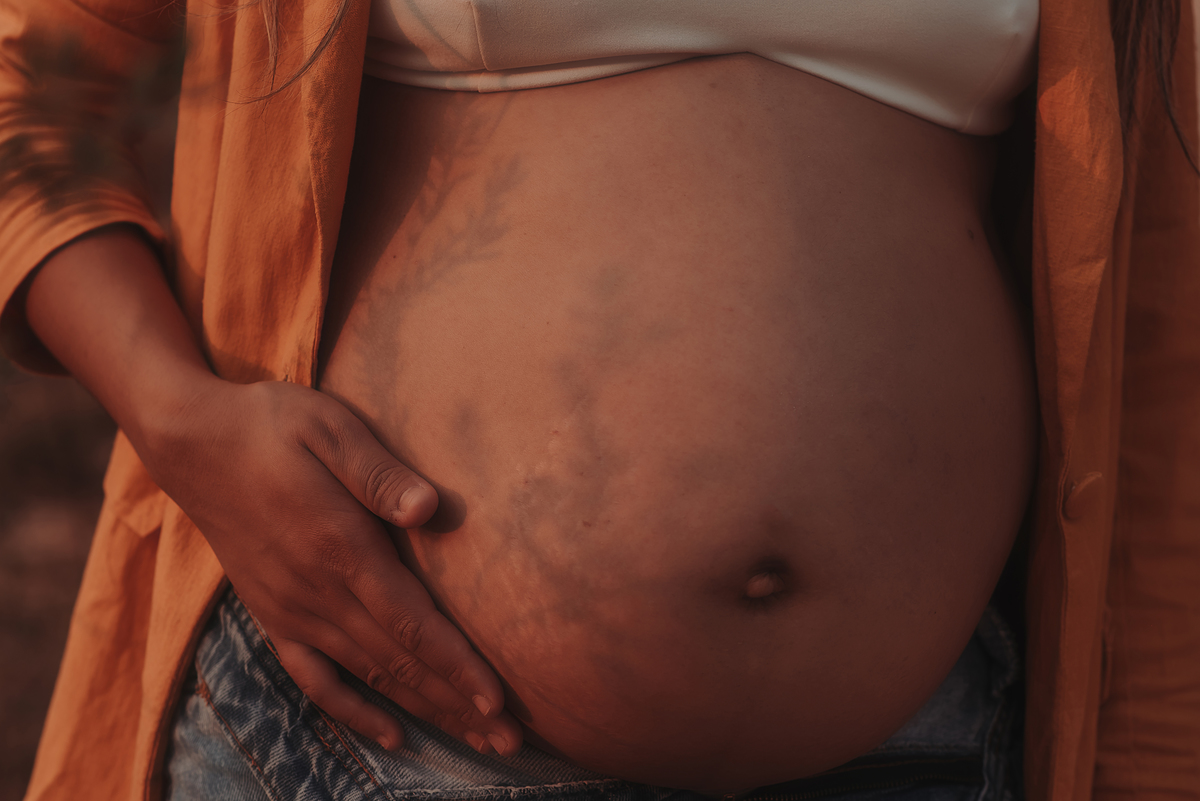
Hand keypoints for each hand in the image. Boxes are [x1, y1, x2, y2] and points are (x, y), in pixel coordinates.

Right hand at [138, 376, 522, 755]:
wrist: (193, 444)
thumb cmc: (273, 425)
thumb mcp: (330, 428)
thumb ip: (379, 472)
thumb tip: (429, 508)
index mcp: (340, 547)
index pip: (411, 622)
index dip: (457, 666)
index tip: (497, 702)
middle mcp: (317, 592)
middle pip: (399, 662)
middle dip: (457, 704)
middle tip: (509, 742)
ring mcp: (293, 610)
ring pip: (369, 675)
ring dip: (425, 712)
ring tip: (476, 741)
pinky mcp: (274, 615)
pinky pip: (316, 679)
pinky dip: (355, 711)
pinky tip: (394, 735)